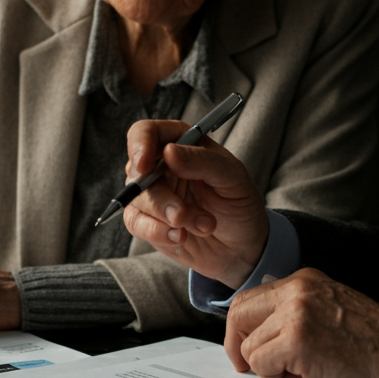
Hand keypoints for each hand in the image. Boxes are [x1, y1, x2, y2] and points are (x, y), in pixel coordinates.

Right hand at [121, 120, 268, 288]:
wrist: (242, 244)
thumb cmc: (239, 203)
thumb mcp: (232, 177)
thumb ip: (202, 161)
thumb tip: (169, 151)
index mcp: (181, 144)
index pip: (145, 133)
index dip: (139, 146)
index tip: (144, 166)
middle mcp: (161, 166)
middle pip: (137, 173)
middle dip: (161, 199)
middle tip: (183, 216)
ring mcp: (153, 195)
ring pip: (136, 200)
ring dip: (168, 218)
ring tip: (202, 227)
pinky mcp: (148, 222)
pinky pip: (136, 224)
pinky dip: (157, 233)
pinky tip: (180, 238)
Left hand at [225, 268, 378, 377]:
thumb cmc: (375, 346)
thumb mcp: (329, 313)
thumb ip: (294, 316)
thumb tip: (256, 339)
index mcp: (304, 282)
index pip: (250, 299)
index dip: (242, 328)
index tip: (245, 348)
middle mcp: (297, 291)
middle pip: (238, 315)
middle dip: (238, 346)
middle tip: (249, 367)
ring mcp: (295, 314)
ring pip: (249, 347)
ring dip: (270, 367)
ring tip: (305, 372)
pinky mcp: (297, 340)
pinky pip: (261, 365)